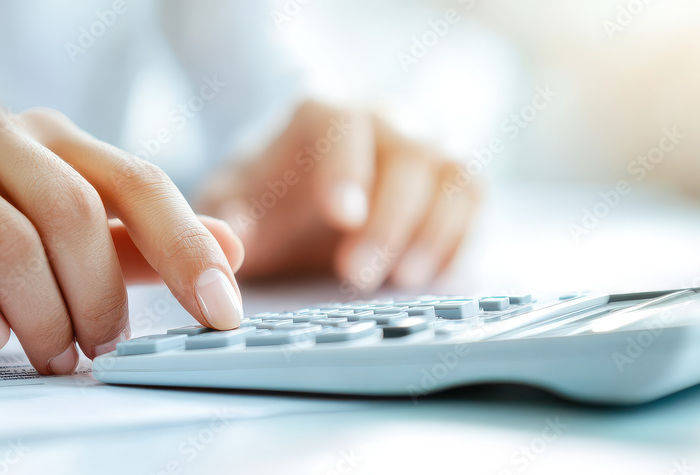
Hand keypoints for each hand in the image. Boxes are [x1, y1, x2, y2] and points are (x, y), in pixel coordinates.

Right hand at [0, 98, 243, 373]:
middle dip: (97, 298)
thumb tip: (231, 247)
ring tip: (46, 355)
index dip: (186, 247)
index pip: (137, 180)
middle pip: (73, 212)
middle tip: (95, 352)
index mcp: (46, 135)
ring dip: (39, 314)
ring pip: (5, 237)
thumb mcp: (53, 244)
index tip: (221, 313)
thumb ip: (135, 244)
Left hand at [198, 100, 479, 295]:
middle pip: (409, 153)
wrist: (296, 187)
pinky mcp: (452, 180)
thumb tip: (233, 240)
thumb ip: (226, 216)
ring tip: (400, 281)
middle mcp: (385, 119)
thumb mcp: (232, 201)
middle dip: (387, 220)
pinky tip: (429, 276)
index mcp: (325, 113)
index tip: (341, 217)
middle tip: (356, 275)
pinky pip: (473, 200)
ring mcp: (426, 146)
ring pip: (453, 174)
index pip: (344, 123)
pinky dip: (458, 238)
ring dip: (433, 231)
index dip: (347, 168)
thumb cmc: (266, 192)